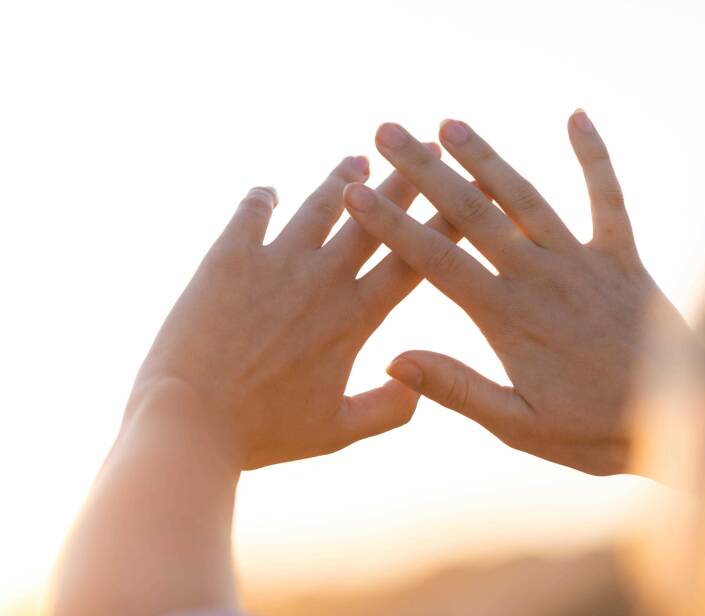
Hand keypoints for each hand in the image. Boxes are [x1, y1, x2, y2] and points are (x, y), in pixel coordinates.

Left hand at [128, 152, 455, 469]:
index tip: (464, 194)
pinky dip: (263, 197)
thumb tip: (417, 385)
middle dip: (405, 179)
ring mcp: (276, 263)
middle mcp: (322, 280)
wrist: (191, 422)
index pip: (413, 260)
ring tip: (358, 158)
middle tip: (422, 147)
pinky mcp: (229, 256)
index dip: (443, 224)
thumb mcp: (337, 432)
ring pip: (320, 204)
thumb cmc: (263, 433)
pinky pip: (252, 210)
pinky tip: (269, 191)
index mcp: (355, 318)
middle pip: (375, 218)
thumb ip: (389, 409)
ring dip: (341, 178)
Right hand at [342, 113, 690, 475]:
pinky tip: (576, 117)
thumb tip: (394, 359)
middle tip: (389, 133)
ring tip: (449, 124)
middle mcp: (541, 277)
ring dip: (486, 157)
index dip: (393, 225)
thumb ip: (457, 388)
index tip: (358, 194)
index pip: (436, 261)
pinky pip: (609, 198)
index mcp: (507, 317)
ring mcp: (583, 262)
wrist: (681, 421)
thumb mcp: (518, 425)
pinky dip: (594, 157)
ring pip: (526, 197)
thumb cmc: (593, 432)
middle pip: (473, 213)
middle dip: (425, 171)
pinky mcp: (622, 258)